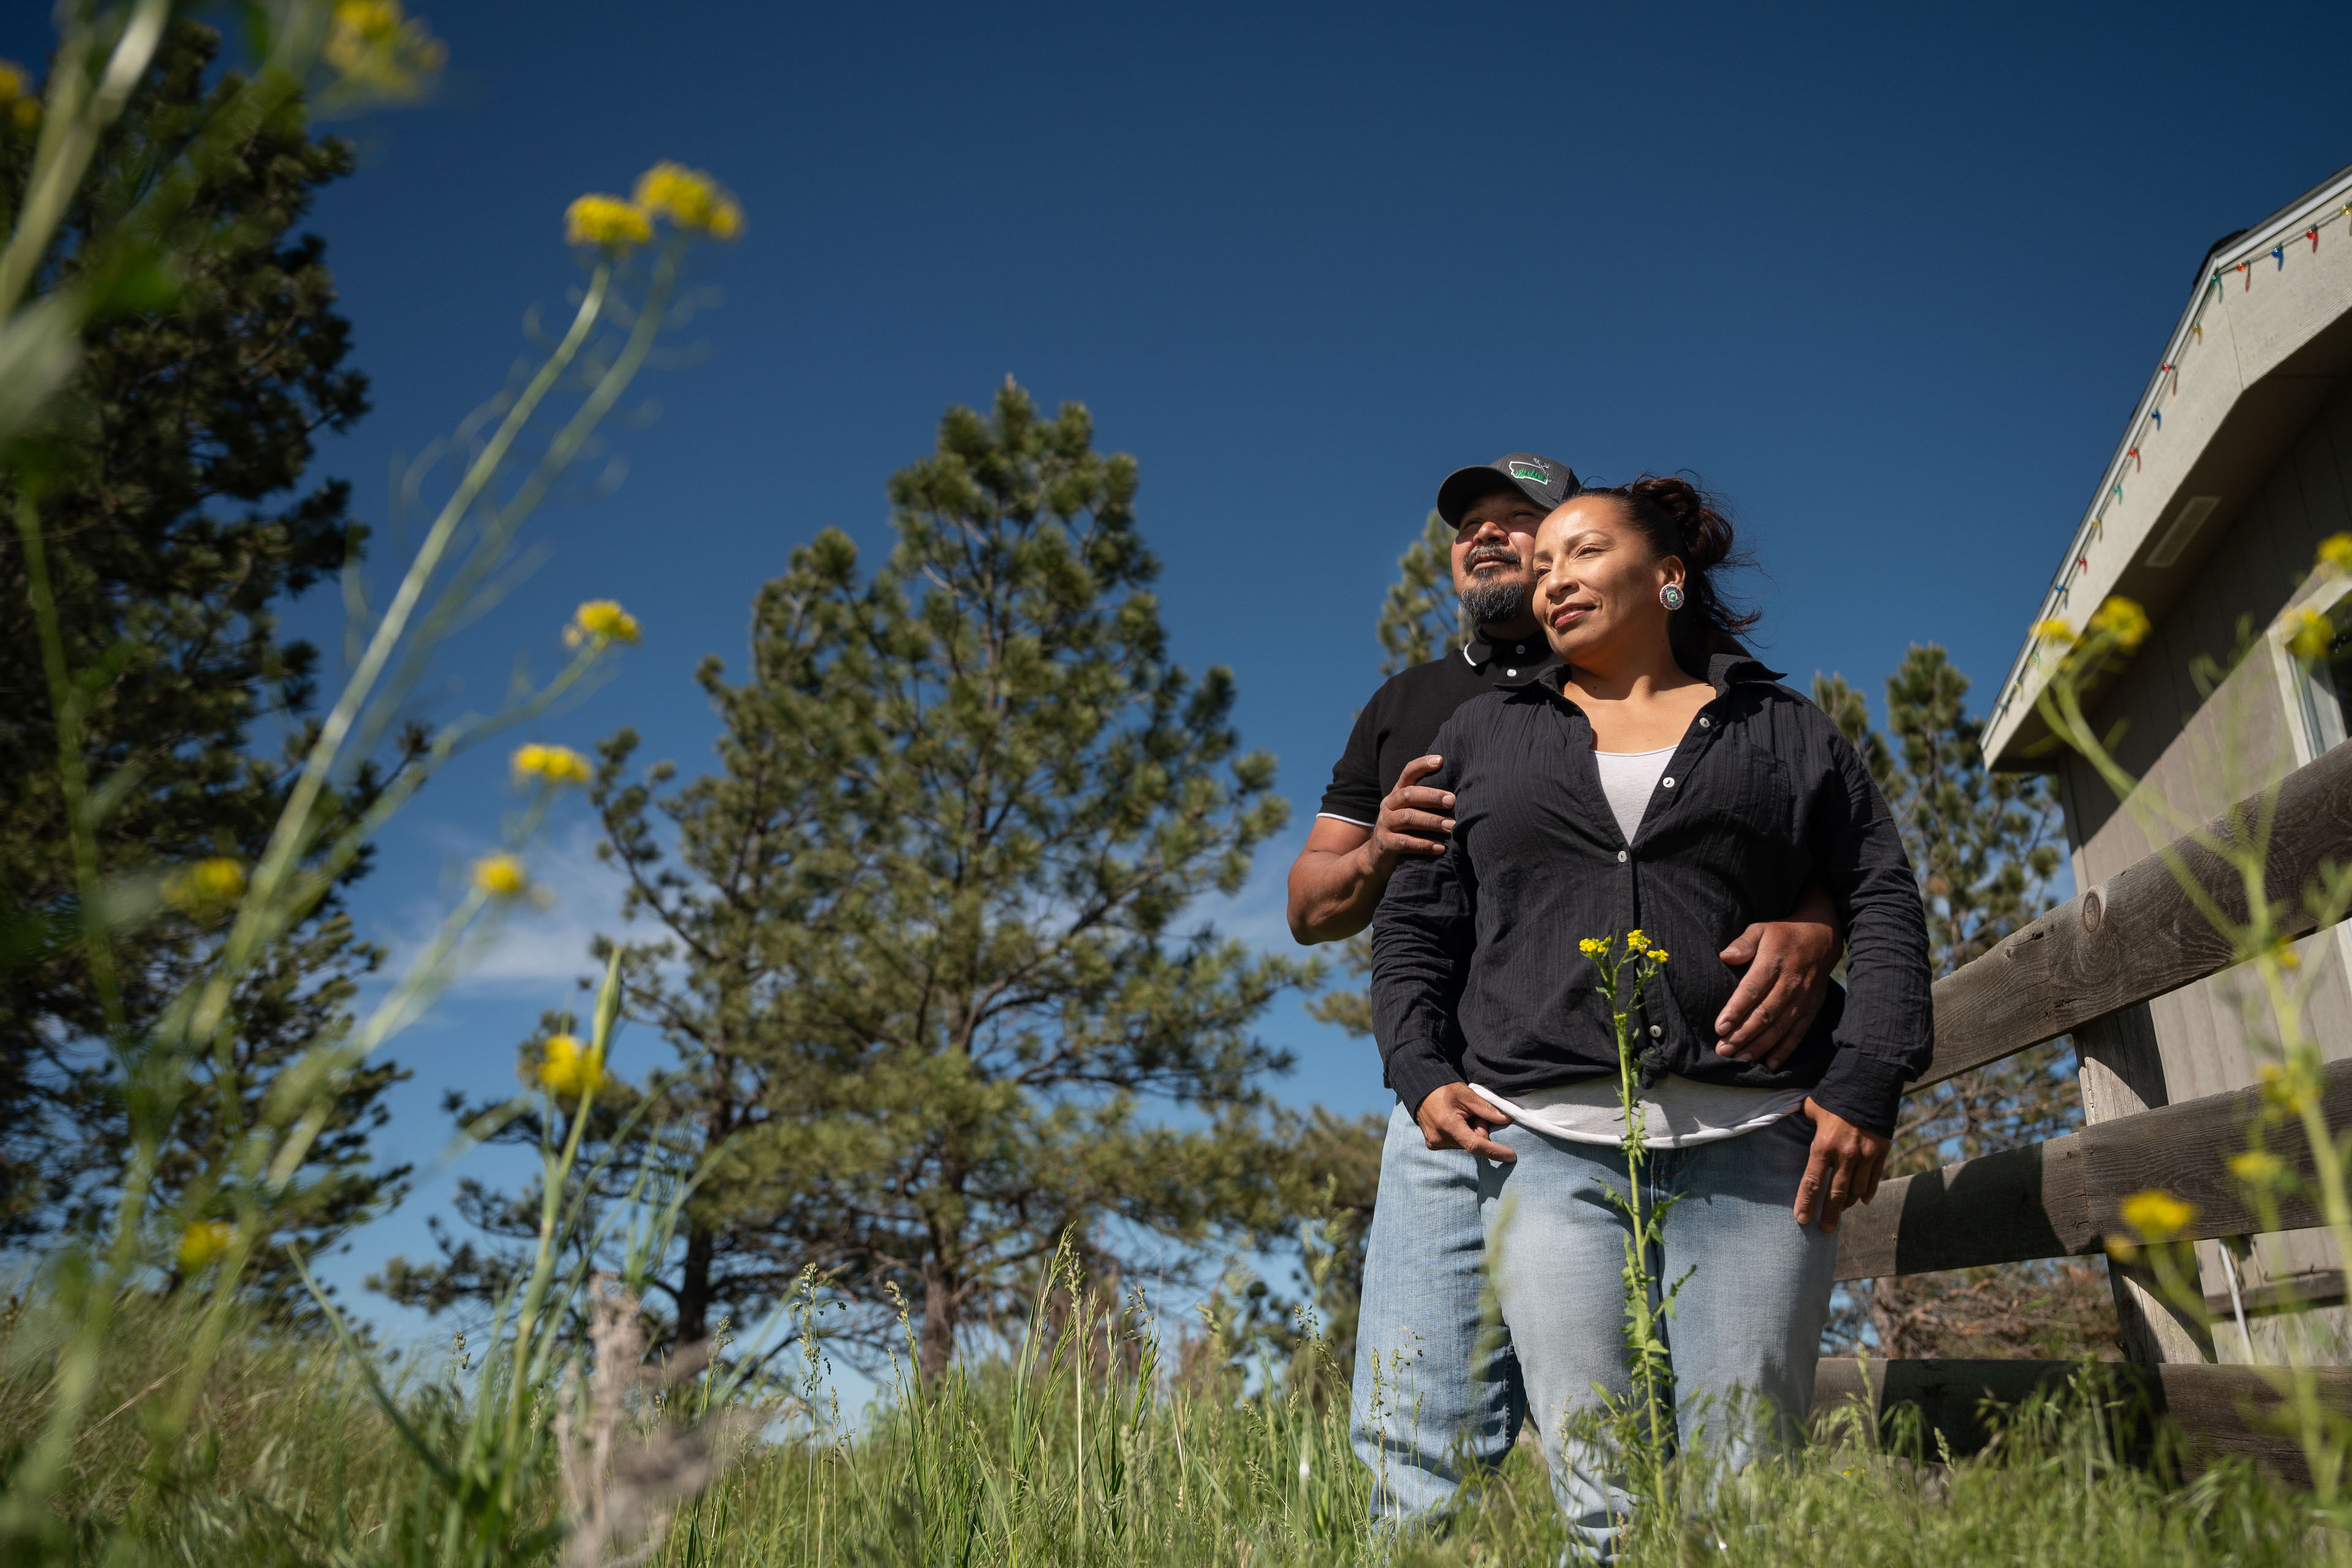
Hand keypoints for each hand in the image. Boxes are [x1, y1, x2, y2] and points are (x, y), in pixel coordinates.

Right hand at [1371, 755, 1452, 867]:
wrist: (1377, 857)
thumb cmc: (1404, 831)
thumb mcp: (1411, 812)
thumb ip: (1426, 802)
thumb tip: (1459, 795)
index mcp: (1397, 793)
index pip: (1408, 773)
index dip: (1422, 765)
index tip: (1440, 760)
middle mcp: (1389, 805)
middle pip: (1408, 795)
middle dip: (1432, 796)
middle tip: (1452, 800)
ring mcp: (1385, 824)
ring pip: (1408, 817)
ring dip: (1431, 821)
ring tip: (1451, 826)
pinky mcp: (1385, 843)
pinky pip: (1405, 842)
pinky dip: (1424, 845)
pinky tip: (1440, 848)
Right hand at [1414, 1082, 1515, 1163]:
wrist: (1420, 1090)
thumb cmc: (1444, 1089)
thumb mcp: (1467, 1094)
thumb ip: (1486, 1108)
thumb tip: (1507, 1120)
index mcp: (1448, 1125)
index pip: (1476, 1145)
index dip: (1495, 1151)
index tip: (1511, 1157)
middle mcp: (1440, 1138)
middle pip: (1473, 1143)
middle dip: (1479, 1129)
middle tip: (1472, 1113)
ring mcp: (1435, 1143)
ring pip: (1466, 1145)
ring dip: (1469, 1132)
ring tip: (1460, 1116)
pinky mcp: (1433, 1145)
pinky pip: (1456, 1144)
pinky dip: (1461, 1135)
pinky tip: (1453, 1122)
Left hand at [1714, 883, 1841, 1068]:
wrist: (1821, 938)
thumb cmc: (1782, 935)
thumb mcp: (1761, 929)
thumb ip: (1743, 943)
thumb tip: (1726, 956)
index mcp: (1774, 963)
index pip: (1753, 990)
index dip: (1736, 1010)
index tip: (1720, 1027)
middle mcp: (1790, 984)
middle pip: (1765, 1014)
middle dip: (1743, 1034)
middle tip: (1723, 1050)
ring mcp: (1803, 999)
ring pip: (1780, 1027)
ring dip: (1759, 1045)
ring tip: (1739, 1057)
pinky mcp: (1812, 1009)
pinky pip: (1798, 1033)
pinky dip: (1785, 1050)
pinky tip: (1769, 1064)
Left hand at [1794, 1099, 1887, 1230]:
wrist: (1870, 1084)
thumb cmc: (1835, 1095)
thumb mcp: (1812, 1107)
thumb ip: (1804, 1122)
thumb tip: (1790, 1122)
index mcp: (1823, 1145)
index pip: (1812, 1181)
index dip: (1806, 1202)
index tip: (1802, 1219)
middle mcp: (1846, 1155)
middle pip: (1836, 1193)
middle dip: (1830, 1214)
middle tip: (1825, 1229)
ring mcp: (1866, 1156)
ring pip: (1858, 1190)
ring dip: (1848, 1204)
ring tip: (1841, 1211)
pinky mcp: (1882, 1152)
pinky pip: (1875, 1179)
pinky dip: (1868, 1192)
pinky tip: (1863, 1200)